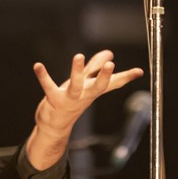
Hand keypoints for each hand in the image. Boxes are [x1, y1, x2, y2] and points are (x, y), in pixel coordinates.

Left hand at [25, 50, 142, 168]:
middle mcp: (84, 96)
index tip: (139, 71)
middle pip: (98, 87)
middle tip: (111, 64)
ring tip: (79, 56)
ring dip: (76, 71)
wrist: (55, 125)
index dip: (126, 77)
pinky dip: (43, 76)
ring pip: (75, 86)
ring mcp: (70, 99)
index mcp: (93, 91)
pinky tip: (38, 66)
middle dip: (104, 76)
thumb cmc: (72, 100)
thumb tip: (109, 53)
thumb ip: (95, 67)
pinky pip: (48, 87)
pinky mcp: (54, 100)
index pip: (113, 83)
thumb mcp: (85, 82)